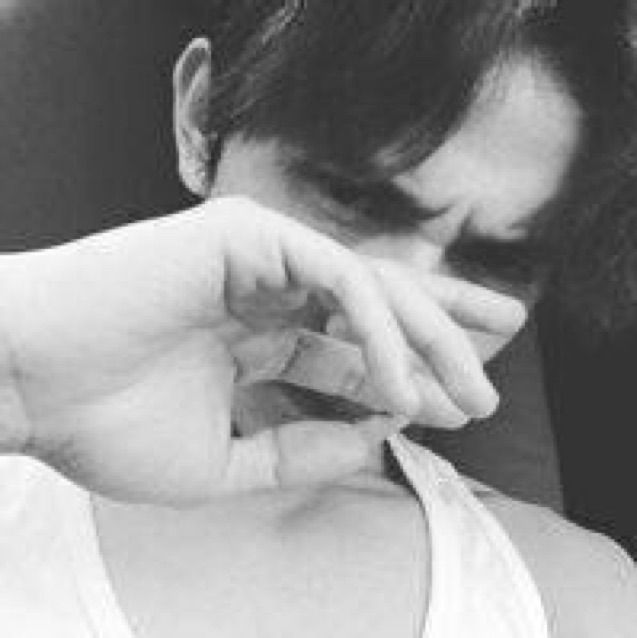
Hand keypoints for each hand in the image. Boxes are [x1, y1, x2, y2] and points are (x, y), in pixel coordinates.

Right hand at [0, 196, 524, 503]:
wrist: (27, 385)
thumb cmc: (105, 425)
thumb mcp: (226, 462)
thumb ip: (299, 453)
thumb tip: (372, 443)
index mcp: (257, 338)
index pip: (349, 348)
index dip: (404, 375)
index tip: (452, 405)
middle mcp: (265, 292)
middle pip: (376, 306)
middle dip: (442, 335)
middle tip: (495, 373)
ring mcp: (257, 259)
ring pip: (370, 289)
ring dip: (428, 337)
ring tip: (477, 391)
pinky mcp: (246, 234)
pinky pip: (337, 280)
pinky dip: (376, 331)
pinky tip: (405, 386)